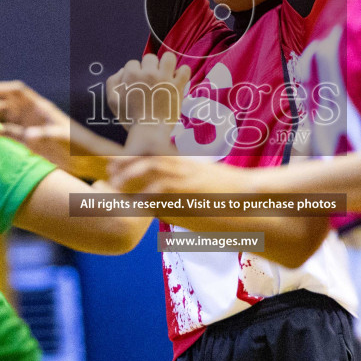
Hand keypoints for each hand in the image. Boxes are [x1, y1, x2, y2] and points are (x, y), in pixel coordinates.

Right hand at [0, 79, 91, 170]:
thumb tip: (28, 135)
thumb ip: (46, 134)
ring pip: (0, 115)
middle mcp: (30, 112)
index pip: (17, 91)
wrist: (84, 159)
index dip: (0, 89)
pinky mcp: (23, 140)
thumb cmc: (78, 144)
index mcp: (40, 106)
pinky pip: (2, 132)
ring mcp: (25, 125)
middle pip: (4, 100)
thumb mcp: (64, 138)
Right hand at [107, 52, 191, 129]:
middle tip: (152, 80)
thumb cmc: (130, 118)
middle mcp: (148, 73)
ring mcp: (164, 78)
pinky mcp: (177, 86)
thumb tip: (122, 70)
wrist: (148, 131)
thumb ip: (113, 82)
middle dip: (150, 67)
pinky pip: (185, 70)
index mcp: (131, 75)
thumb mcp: (113, 101)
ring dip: (167, 63)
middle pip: (150, 57)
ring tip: (166, 73)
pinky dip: (182, 73)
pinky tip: (177, 80)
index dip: (135, 72)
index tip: (138, 83)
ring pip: (168, 57)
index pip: (133, 63)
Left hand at [108, 153, 261, 198]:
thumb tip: (165, 205)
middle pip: (150, 159)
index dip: (134, 158)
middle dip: (127, 164)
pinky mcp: (193, 194)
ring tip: (113, 184)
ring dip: (131, 176)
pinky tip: (133, 202)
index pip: (156, 155)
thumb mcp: (206, 189)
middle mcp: (186, 168)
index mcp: (188, 165)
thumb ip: (185, 191)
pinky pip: (165, 191)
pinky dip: (147, 195)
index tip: (116, 162)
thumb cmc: (232, 198)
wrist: (252, 198)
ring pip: (154, 171)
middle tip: (108, 170)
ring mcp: (189, 180)